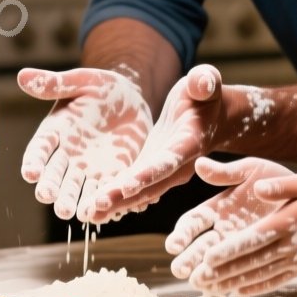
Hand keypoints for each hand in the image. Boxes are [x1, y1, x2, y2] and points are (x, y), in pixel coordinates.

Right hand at [18, 67, 150, 220]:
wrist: (131, 99)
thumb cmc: (101, 86)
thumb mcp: (81, 80)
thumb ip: (55, 83)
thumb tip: (21, 75)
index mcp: (55, 131)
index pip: (40, 148)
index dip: (34, 160)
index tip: (30, 173)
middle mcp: (66, 155)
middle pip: (55, 174)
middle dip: (51, 186)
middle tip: (48, 197)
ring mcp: (87, 168)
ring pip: (76, 188)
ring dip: (73, 200)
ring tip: (70, 213)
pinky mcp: (110, 175)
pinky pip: (104, 191)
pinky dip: (102, 202)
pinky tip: (101, 213)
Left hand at [90, 65, 221, 221]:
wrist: (208, 117)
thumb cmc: (204, 94)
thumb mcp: (206, 83)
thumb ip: (204, 82)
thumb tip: (203, 83)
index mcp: (189, 143)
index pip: (167, 161)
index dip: (147, 175)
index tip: (125, 186)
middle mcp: (178, 165)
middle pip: (149, 185)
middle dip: (122, 198)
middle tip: (95, 208)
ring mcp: (165, 173)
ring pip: (139, 193)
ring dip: (115, 204)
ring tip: (88, 214)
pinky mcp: (152, 172)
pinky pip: (134, 189)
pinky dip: (116, 198)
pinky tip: (94, 207)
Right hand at [165, 156, 294, 282]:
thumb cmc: (274, 178)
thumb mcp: (251, 171)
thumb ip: (226, 173)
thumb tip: (199, 164)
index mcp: (215, 209)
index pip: (191, 223)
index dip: (182, 234)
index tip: (174, 245)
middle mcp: (222, 231)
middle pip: (199, 247)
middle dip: (188, 259)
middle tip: (180, 270)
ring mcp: (238, 247)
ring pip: (216, 265)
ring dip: (206, 275)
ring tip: (199, 284)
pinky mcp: (255, 258)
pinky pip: (241, 272)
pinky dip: (232, 281)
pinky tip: (225, 290)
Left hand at [182, 165, 296, 296]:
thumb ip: (282, 186)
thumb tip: (258, 188)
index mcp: (287, 223)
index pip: (253, 239)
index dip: (230, 250)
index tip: (208, 257)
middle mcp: (289, 246)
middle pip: (251, 262)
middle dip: (223, 271)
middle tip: (197, 278)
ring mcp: (295, 260)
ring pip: (260, 274)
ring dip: (233, 282)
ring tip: (208, 288)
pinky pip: (275, 280)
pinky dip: (256, 287)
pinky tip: (238, 292)